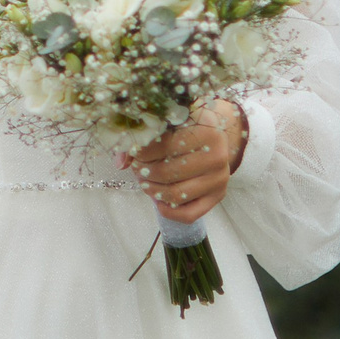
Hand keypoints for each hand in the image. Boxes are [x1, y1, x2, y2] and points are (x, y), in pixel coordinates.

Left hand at [120, 100, 246, 224]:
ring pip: (175, 194)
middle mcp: (217, 154)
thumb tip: (120, 163)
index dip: (141, 152)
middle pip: (167, 172)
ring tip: (144, 180)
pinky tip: (158, 199)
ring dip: (152, 190)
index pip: (164, 145)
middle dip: (144, 172)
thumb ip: (141, 139)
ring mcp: (219, 177)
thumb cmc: (185, 129)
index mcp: (204, 129)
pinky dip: (168, 210)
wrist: (213, 138)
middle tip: (137, 168)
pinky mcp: (218, 195)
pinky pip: (189, 214)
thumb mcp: (167, 124)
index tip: (134, 151)